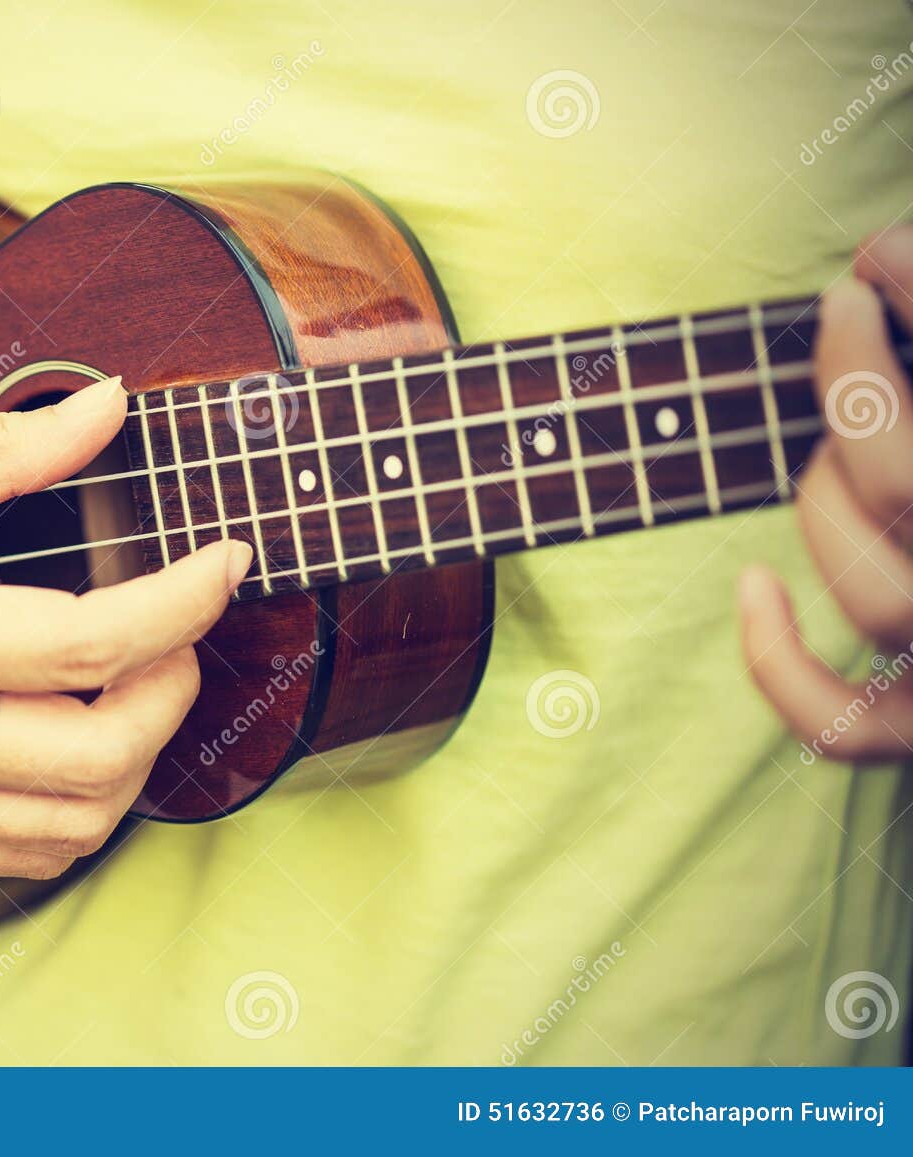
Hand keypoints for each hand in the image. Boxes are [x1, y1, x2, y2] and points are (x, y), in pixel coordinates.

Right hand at [0, 378, 251, 877]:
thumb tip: (106, 408)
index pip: (81, 643)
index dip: (180, 603)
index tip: (224, 560)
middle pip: (94, 756)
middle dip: (175, 688)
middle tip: (182, 625)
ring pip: (67, 827)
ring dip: (138, 758)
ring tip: (139, 681)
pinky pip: (11, 854)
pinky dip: (75, 808)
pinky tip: (76, 740)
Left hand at [740, 225, 912, 762]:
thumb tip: (878, 252)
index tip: (873, 258)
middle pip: (906, 484)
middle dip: (855, 391)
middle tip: (846, 317)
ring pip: (880, 596)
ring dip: (828, 496)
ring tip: (838, 435)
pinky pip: (841, 724)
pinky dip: (778, 664)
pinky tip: (750, 584)